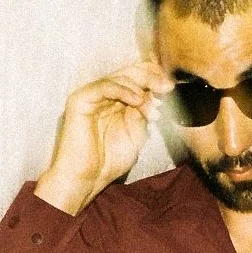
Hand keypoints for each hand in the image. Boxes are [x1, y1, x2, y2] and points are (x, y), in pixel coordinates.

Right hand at [34, 61, 172, 214]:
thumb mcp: (137, 134)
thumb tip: (154, 94)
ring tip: (152, 107)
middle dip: (151, 78)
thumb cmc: (109, 161)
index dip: (154, 77)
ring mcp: (92, 96)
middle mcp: (104, 95)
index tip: (171, 86)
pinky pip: (104, 86)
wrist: (88, 178)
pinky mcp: (80, 100)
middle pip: (129, 73)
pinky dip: (123, 90)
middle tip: (167, 87)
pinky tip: (137, 100)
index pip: (136, 78)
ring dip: (141, 90)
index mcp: (117, 101)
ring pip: (119, 77)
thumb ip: (144, 113)